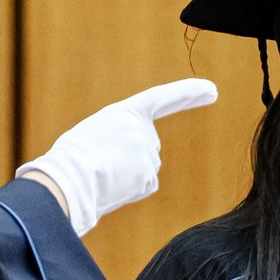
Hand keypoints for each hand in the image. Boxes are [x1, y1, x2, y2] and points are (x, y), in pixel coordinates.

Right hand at [15, 78, 216, 234]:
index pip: (163, 98)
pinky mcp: (150, 178)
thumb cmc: (69, 159)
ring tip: (101, 175)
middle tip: (100, 163)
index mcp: (125, 111)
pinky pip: (144, 185)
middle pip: (145, 146)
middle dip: (127, 157)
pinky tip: (112, 188)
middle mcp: (143, 130)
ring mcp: (149, 154)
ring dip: (124, 175)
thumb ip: (118, 138)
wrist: (67, 181)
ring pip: (143, 168)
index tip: (211, 90)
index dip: (188, 93)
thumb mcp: (92, 133)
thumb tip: (135, 166)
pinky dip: (129, 190)